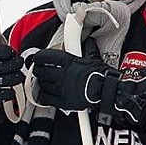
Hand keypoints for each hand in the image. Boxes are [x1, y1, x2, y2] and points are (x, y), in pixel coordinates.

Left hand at [31, 49, 145, 123]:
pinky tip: (44, 94)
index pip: (46, 56)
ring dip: (41, 83)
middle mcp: (63, 75)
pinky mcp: (63, 102)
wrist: (109, 92)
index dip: (38, 57)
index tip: (37, 58)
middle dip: (38, 70)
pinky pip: (46, 99)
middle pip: (41, 71)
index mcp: (69, 63)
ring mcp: (62, 89)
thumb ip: (88, 50)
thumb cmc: (103, 76)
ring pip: (42, 85)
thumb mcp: (95, 59)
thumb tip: (89, 42)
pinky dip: (43, 96)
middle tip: (39, 70)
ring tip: (43, 81)